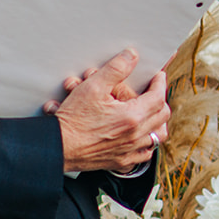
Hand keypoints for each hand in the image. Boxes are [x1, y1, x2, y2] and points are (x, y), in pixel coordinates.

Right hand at [46, 49, 170, 171]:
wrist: (56, 148)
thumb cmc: (72, 121)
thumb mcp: (92, 87)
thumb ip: (115, 69)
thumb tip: (131, 56)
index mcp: (132, 116)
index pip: (158, 97)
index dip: (159, 83)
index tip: (158, 76)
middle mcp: (135, 136)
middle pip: (162, 116)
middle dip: (160, 101)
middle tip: (154, 92)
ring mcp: (129, 151)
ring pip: (156, 138)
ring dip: (156, 124)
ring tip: (151, 114)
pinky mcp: (121, 162)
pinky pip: (142, 155)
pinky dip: (144, 145)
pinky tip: (139, 137)